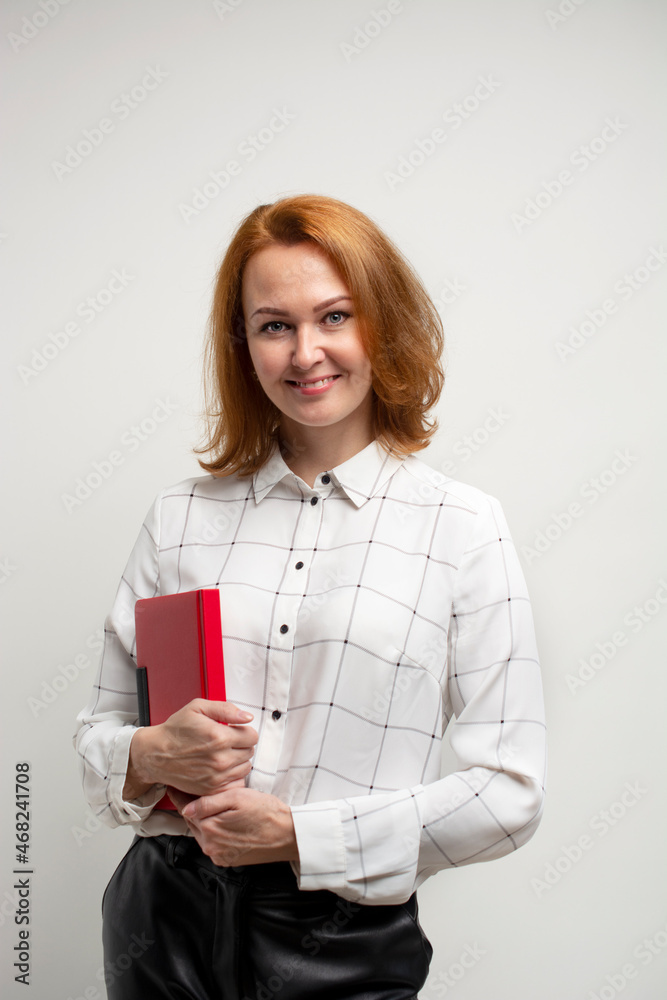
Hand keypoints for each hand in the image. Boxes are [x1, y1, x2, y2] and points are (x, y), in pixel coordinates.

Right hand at [123, 700, 257, 799]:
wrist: (155, 754)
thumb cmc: (175, 730)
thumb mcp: (198, 708)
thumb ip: (226, 709)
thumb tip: (247, 717)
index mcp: (219, 737)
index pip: (252, 736)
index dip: (244, 731)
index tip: (234, 731)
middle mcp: (220, 759)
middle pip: (250, 752)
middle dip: (241, 745)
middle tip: (226, 741)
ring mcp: (216, 777)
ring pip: (244, 768)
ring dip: (238, 760)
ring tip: (222, 753)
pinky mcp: (211, 789)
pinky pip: (235, 782)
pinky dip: (231, 775)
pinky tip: (220, 767)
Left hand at [169, 786, 298, 867]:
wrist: (288, 835)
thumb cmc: (266, 812)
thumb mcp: (237, 798)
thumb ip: (208, 802)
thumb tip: (186, 807)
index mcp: (209, 829)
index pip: (185, 809)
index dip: (179, 795)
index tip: (174, 785)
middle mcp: (210, 846)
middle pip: (192, 822)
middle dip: (191, 806)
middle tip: (191, 789)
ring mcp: (219, 855)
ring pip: (202, 833)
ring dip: (203, 819)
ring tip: (209, 803)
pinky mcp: (228, 860)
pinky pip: (213, 842)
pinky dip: (213, 831)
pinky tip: (222, 820)